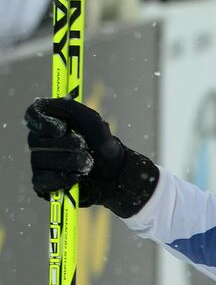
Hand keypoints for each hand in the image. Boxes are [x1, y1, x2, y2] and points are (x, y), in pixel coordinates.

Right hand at [26, 97, 158, 217]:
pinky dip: (63, 179)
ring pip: (40, 160)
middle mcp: (40, 142)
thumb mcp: (94, 123)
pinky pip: (43, 180)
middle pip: (35, 140)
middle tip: (84, 147)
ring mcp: (39, 163)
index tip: (61, 128)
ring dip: (70, 161)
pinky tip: (77, 177)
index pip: (32, 115)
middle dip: (66, 144)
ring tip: (88, 163)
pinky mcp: (43, 183)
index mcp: (50, 123)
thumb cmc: (102, 145)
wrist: (115, 175)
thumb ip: (75, 109)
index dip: (42, 122)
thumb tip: (54, 102)